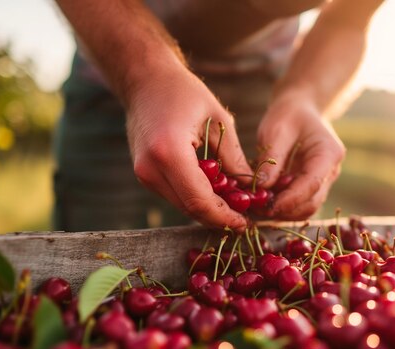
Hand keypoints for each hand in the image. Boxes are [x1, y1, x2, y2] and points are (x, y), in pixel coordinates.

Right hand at [127, 65, 252, 228]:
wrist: (144, 80)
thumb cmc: (183, 92)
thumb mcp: (218, 120)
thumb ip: (234, 158)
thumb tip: (250, 190)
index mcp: (169, 152)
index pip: (199, 200)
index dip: (224, 216)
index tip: (246, 222)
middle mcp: (150, 168)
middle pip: (190, 209)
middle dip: (219, 217)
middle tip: (245, 218)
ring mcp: (143, 173)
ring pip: (182, 205)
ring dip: (208, 209)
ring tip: (236, 206)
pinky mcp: (144, 174)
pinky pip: (174, 195)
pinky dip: (196, 198)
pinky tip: (217, 193)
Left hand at [256, 94, 345, 219]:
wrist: (300, 110)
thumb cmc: (289, 115)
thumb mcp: (276, 130)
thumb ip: (271, 159)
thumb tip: (262, 188)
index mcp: (328, 153)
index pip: (312, 184)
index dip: (291, 199)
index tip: (268, 207)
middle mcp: (330, 172)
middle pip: (311, 202)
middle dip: (285, 210)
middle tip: (256, 208)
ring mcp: (323, 182)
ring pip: (306, 208)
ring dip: (283, 212)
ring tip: (257, 206)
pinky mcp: (311, 187)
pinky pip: (299, 204)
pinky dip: (282, 207)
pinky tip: (264, 202)